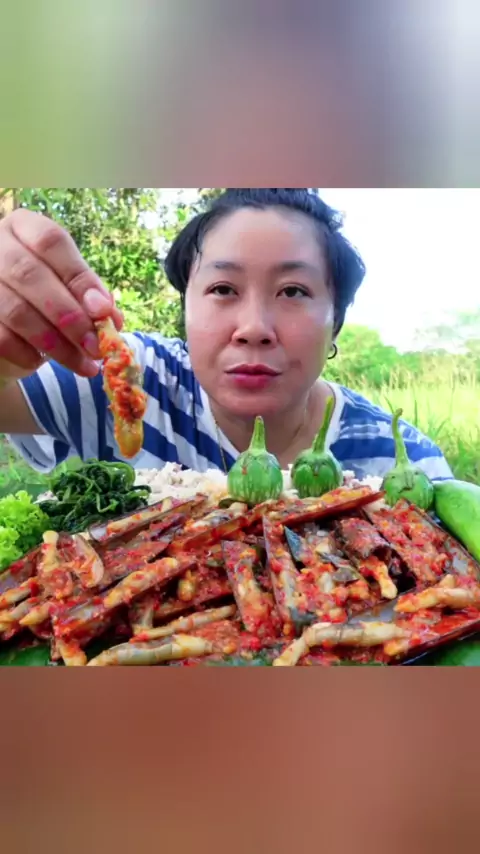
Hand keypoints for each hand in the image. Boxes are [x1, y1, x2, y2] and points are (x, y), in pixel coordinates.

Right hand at [0, 209, 123, 380]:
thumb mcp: (70, 288)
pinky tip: (43, 363)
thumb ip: (90, 297)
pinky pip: (1, 338)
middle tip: (96, 346)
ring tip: (84, 365)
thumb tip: (111, 318)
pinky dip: (27, 355)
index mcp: (23, 228)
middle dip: (69, 316)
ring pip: (16, 311)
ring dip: (56, 344)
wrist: (6, 324)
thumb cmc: (44, 298)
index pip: (50, 241)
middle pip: (29, 275)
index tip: (103, 311)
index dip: (79, 277)